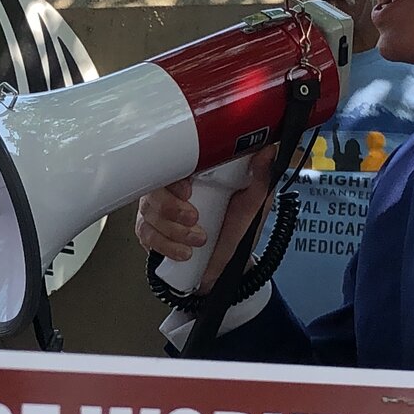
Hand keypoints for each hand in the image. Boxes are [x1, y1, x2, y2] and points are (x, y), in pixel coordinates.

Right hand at [133, 147, 276, 285]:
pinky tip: (184, 252)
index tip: (187, 190)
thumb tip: (267, 151)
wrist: (231, 263)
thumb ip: (260, 177)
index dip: (173, 177)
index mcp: (194, 176)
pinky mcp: (152, 233)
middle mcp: (172, 191)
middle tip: (194, 218)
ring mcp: (159, 213)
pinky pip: (147, 236)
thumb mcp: (254, 203)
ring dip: (173, 230)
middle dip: (171, 208)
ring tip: (198, 239)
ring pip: (148, 214)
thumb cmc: (239, 230)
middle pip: (153, 190)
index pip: (170, 165)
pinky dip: (166, 246)